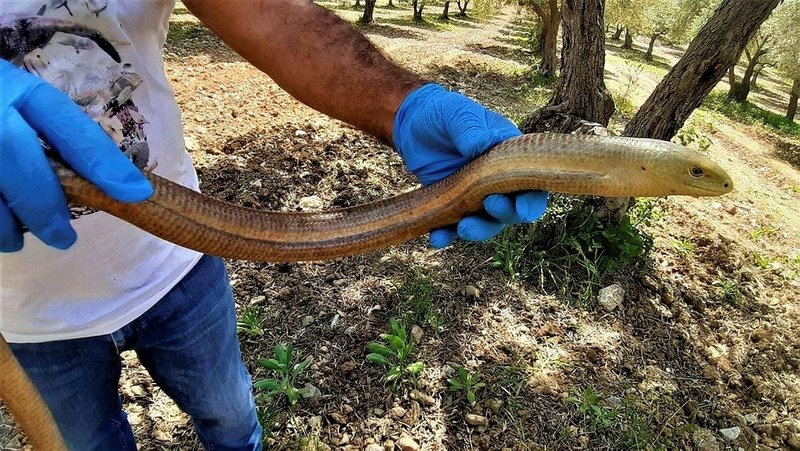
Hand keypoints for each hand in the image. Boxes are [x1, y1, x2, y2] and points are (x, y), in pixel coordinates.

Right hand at [0, 60, 151, 251]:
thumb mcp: (19, 102)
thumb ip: (51, 135)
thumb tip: (107, 183)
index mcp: (17, 90)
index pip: (69, 127)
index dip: (103, 163)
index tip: (134, 194)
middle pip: (21, 166)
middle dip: (45, 209)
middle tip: (63, 238)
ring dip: (5, 227)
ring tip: (15, 239)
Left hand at [392, 83, 547, 247]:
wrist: (413, 125)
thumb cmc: (445, 114)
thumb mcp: (457, 114)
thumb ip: (471, 128)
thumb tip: (485, 143)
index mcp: (511, 158)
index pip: (532, 184)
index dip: (532, 199)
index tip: (521, 206)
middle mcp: (498, 182)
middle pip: (513, 209)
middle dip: (505, 214)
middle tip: (488, 205)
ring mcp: (475, 197)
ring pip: (486, 223)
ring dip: (478, 230)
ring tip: (462, 228)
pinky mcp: (452, 206)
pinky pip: (453, 228)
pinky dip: (446, 236)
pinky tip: (436, 238)